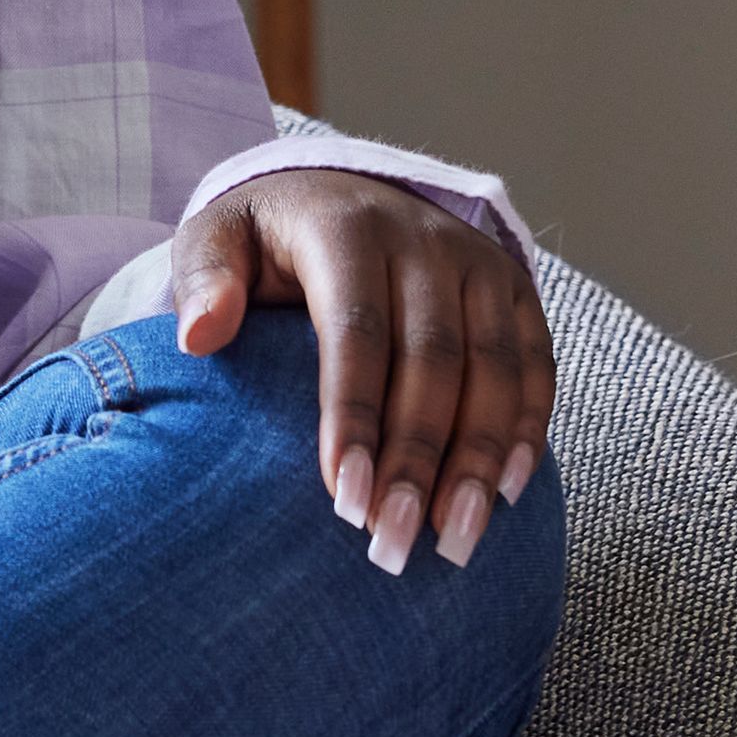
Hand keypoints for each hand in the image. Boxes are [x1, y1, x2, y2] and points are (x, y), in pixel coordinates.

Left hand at [169, 170, 549, 574]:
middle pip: (434, 360)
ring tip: (455, 540)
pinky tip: (506, 494)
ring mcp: (478, 262)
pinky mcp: (515, 286)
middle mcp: (425, 239)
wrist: (342, 192)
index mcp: (346, 229)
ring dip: (479, 460)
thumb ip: (204, 280)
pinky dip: (527, 430)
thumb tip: (199, 336)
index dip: (353, 419)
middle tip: (396, 543)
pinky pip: (536, 363)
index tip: (342, 501)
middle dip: (417, 460)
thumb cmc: (267, 239)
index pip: (357, 333)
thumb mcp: (217, 239)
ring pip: (495, 369)